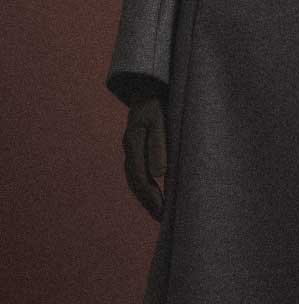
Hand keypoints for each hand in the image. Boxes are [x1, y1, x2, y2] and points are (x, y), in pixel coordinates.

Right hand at [122, 94, 167, 220]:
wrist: (149, 84)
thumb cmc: (158, 100)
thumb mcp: (160, 118)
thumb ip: (159, 143)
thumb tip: (158, 174)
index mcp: (133, 141)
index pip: (140, 178)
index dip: (151, 197)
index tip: (163, 212)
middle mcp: (129, 147)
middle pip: (135, 182)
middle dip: (148, 202)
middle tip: (162, 219)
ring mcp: (131, 146)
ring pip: (135, 178)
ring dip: (146, 196)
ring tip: (159, 212)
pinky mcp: (137, 145)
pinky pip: (138, 171)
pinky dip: (146, 185)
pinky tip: (156, 194)